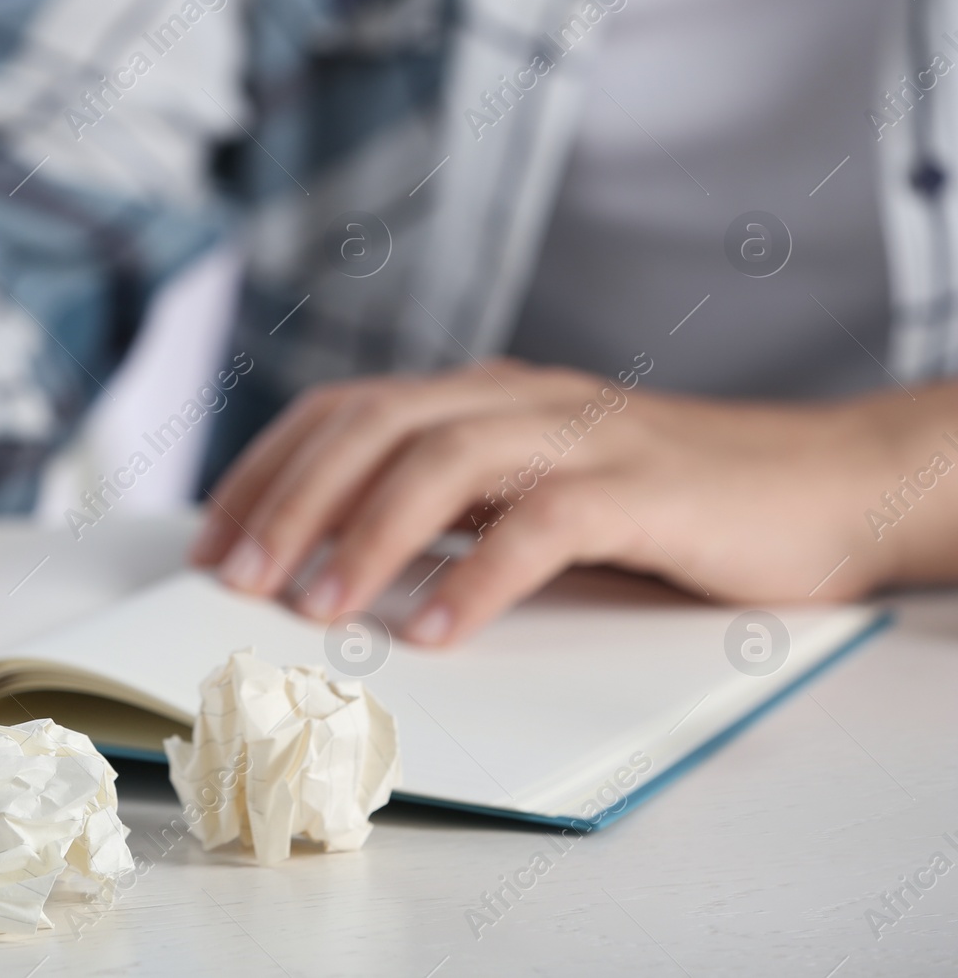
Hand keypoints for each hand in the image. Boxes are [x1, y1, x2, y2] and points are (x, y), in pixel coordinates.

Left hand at [191, 359, 904, 646]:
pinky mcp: (646, 486)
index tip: (210, 542)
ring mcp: (583, 433)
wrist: (821, 485)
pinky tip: (434, 634)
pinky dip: (480, 578)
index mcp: (481, 395)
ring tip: (314, 608)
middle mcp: (519, 397)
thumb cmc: (661, 505)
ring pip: (447, 457)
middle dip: (293, 500)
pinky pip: (546, 521)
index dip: (266, 470)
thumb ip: (451, 511)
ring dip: (367, 535)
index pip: (343, 410)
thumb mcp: (532, 494)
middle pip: (375, 423)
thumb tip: (329, 567)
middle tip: (237, 578)